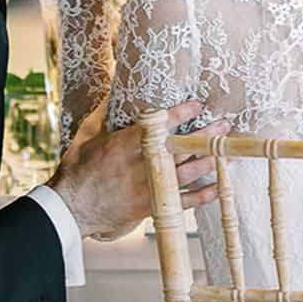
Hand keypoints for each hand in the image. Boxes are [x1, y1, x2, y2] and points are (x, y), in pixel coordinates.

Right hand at [50, 99, 225, 241]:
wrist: (72, 207)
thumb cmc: (77, 171)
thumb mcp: (86, 136)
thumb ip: (101, 114)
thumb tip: (111, 94)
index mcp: (127, 142)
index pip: (162, 123)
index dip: (183, 113)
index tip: (198, 105)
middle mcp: (144, 162)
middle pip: (183, 147)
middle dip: (207, 135)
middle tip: (225, 125)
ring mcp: (150, 185)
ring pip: (189, 171)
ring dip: (211, 160)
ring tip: (230, 152)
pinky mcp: (153, 206)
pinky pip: (184, 200)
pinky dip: (204, 194)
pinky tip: (220, 186)